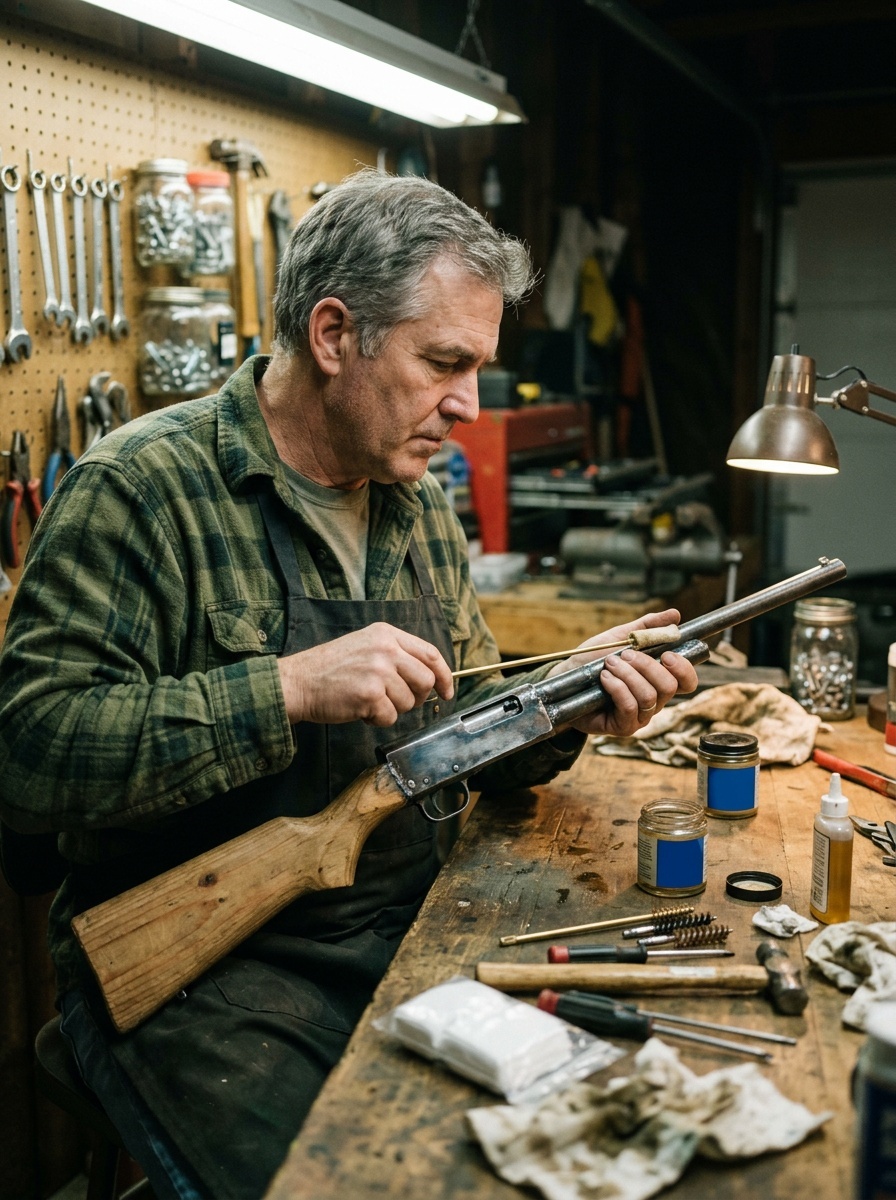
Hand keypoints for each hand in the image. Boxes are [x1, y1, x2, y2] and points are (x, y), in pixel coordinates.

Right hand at [277, 622, 453, 726]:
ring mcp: (378, 671)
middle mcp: (385, 649)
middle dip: (417, 698)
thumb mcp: (366, 646)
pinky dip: (377, 720)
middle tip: (398, 702)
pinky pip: (390, 717)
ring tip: (369, 701)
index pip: (430, 654)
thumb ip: (396, 655)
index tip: (446, 691)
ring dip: (392, 709)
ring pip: (409, 702)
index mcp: (386, 634)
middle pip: (425, 680)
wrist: (299, 682)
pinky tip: (360, 710)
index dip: (444, 675)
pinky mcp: (370, 694)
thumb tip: (430, 679)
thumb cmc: (331, 669)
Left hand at [546, 608, 697, 736]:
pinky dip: (617, 688)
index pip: (686, 682)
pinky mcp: (623, 726)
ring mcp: (640, 716)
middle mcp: (654, 700)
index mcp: (657, 679)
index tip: (666, 654)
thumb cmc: (592, 659)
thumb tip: (675, 614)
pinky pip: (630, 707)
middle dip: (647, 666)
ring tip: (609, 664)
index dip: (684, 669)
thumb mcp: (620, 637)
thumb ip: (647, 627)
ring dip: (628, 675)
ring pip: (649, 697)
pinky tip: (605, 678)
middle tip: (626, 655)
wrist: (563, 679)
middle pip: (669, 687)